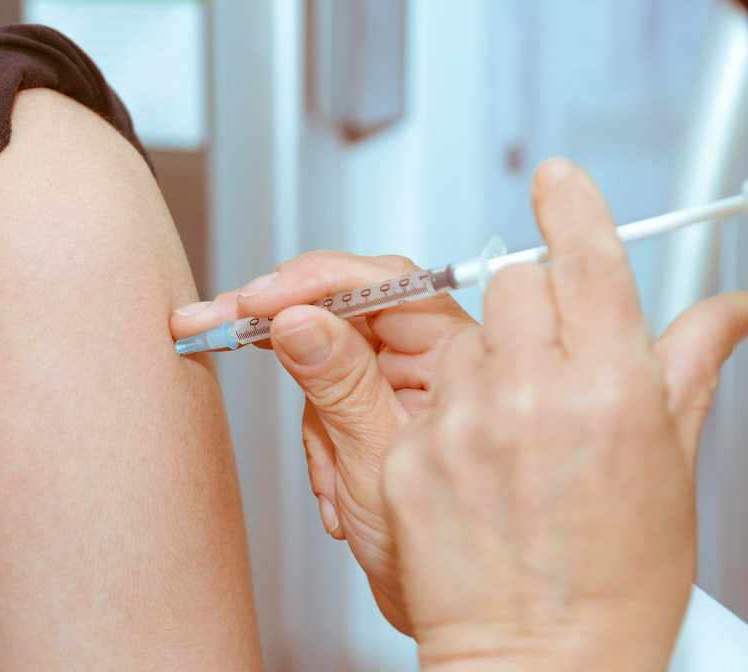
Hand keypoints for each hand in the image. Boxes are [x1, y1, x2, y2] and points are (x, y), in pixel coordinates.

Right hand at [172, 254, 478, 633]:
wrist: (458, 613)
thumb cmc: (452, 551)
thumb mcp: (378, 459)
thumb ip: (339, 383)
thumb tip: (299, 319)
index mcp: (454, 355)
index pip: (382, 284)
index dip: (313, 281)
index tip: (256, 300)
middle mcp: (429, 361)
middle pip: (343, 310)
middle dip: (280, 325)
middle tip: (213, 321)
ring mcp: (398, 386)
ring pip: (324, 360)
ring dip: (311, 421)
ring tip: (331, 478)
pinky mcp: (373, 410)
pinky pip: (322, 400)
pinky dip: (316, 445)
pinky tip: (337, 490)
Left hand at [381, 159, 747, 670]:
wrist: (542, 659)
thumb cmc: (613, 581)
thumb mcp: (669, 466)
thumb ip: (687, 368)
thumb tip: (728, 311)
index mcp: (611, 389)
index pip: (584, 262)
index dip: (569, 209)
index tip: (554, 181)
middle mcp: (533, 394)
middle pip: (513, 289)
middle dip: (529, 311)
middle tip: (543, 366)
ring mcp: (463, 423)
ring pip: (461, 339)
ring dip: (482, 364)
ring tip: (506, 431)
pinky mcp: (408, 454)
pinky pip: (420, 397)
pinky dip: (443, 412)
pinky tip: (471, 462)